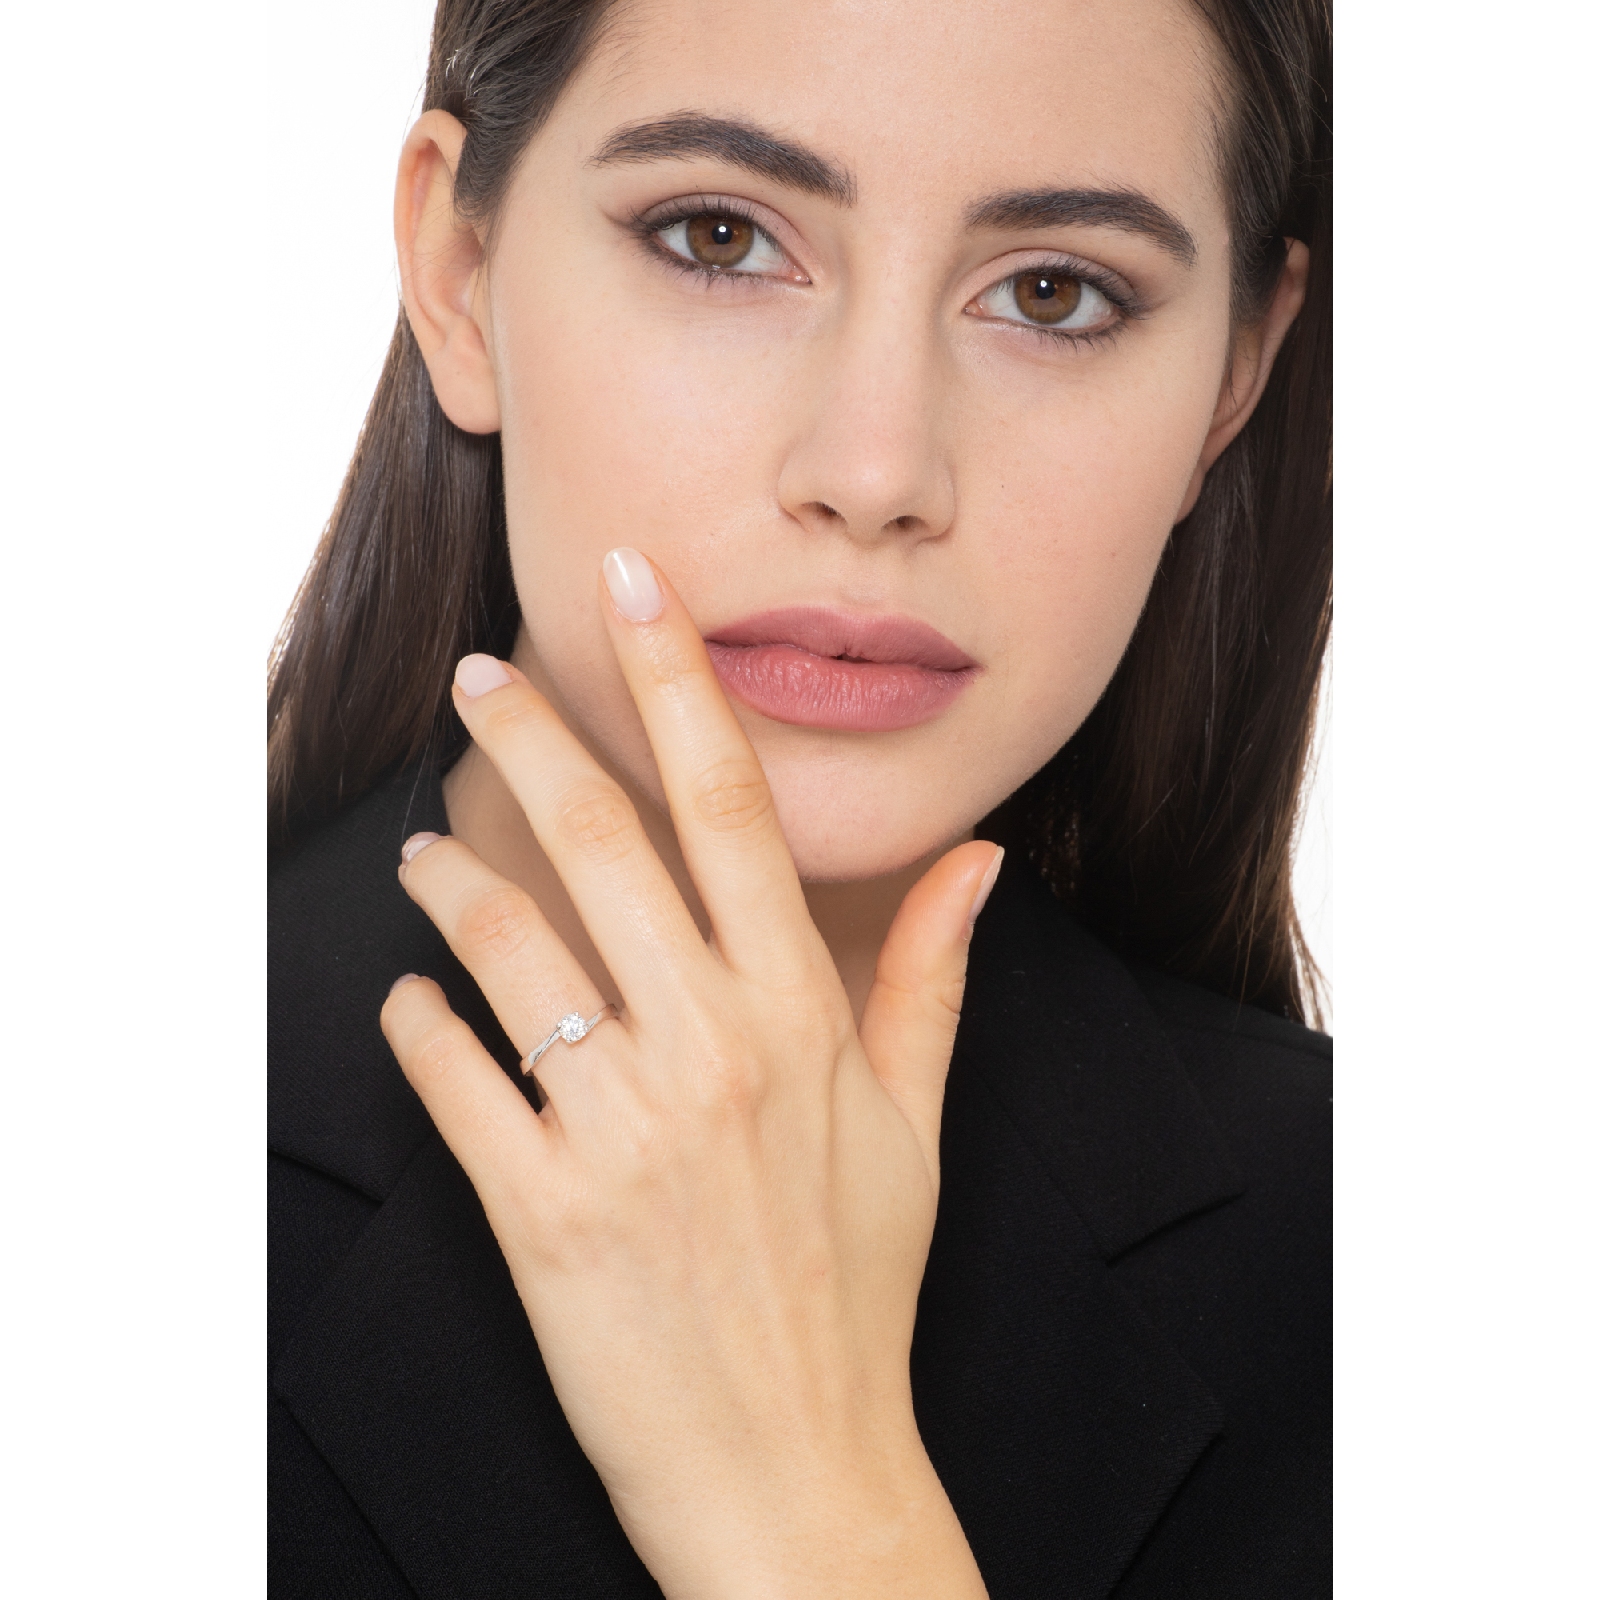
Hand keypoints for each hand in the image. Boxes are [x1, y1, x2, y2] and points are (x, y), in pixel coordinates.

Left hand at [381, 548, 998, 1598]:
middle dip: (528, 735)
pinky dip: (417, 1026)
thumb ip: (927, 977)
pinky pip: (451, 1082)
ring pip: (504, 949)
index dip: (677, 680)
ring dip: (448, 882)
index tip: (631, 586)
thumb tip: (977, 859)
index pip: (734, 805)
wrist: (797, 1471)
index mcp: (799, 1016)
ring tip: (422, 856)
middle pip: (601, 841)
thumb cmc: (856, 1288)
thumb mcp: (912, 1126)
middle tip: (478, 674)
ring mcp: (622, 1130)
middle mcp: (712, 1049)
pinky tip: (413, 1002)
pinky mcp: (541, 1213)